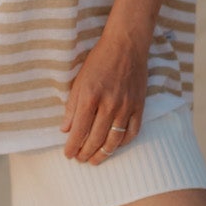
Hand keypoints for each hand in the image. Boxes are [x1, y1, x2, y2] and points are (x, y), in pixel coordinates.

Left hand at [60, 31, 148, 163]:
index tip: (68, 154)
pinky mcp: (139, 106)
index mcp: (90, 97)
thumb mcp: (79, 81)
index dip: (72, 146)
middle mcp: (109, 105)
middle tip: (80, 159)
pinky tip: (115, 146)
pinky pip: (132, 132)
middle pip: (96, 139)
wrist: (126, 46)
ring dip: (103, 154)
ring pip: (114, 140)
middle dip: (85, 153)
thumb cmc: (99, 60)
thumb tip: (65, 129)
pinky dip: (123, 143)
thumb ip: (72, 107)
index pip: (79, 130)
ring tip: (95, 160)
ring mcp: (126, 107)